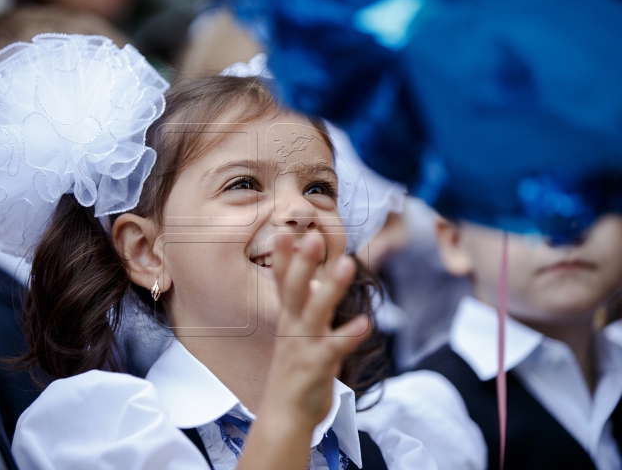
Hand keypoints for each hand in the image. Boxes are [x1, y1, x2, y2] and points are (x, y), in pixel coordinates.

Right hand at [265, 230, 369, 426]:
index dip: (283, 257)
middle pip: (295, 289)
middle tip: (314, 236)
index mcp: (288, 319)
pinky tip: (366, 323)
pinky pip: (335, 348)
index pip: (283, 282)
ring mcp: (303, 346)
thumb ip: (306, 307)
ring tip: (347, 263)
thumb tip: (316, 282)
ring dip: (331, 287)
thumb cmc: (295, 373)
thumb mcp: (297, 336)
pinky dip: (349, 335)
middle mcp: (292, 328)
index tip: (286, 230)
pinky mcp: (317, 367)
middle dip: (303, 262)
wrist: (285, 417)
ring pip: (316, 312)